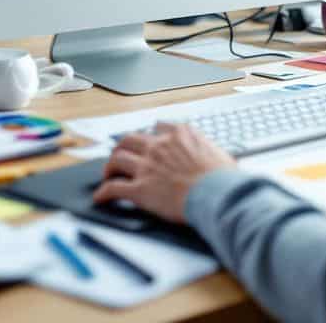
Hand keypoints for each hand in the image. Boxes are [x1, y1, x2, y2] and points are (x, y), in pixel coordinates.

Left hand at [92, 122, 235, 223]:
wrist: (218, 194)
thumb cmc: (224, 179)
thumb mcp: (221, 155)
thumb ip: (210, 153)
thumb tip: (219, 161)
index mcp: (181, 135)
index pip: (159, 126)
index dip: (151, 134)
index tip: (149, 140)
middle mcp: (160, 146)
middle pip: (131, 139)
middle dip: (123, 146)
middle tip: (121, 154)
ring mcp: (147, 167)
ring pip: (117, 158)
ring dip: (110, 166)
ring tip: (108, 173)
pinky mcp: (140, 189)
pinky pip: (114, 188)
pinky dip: (104, 193)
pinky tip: (101, 197)